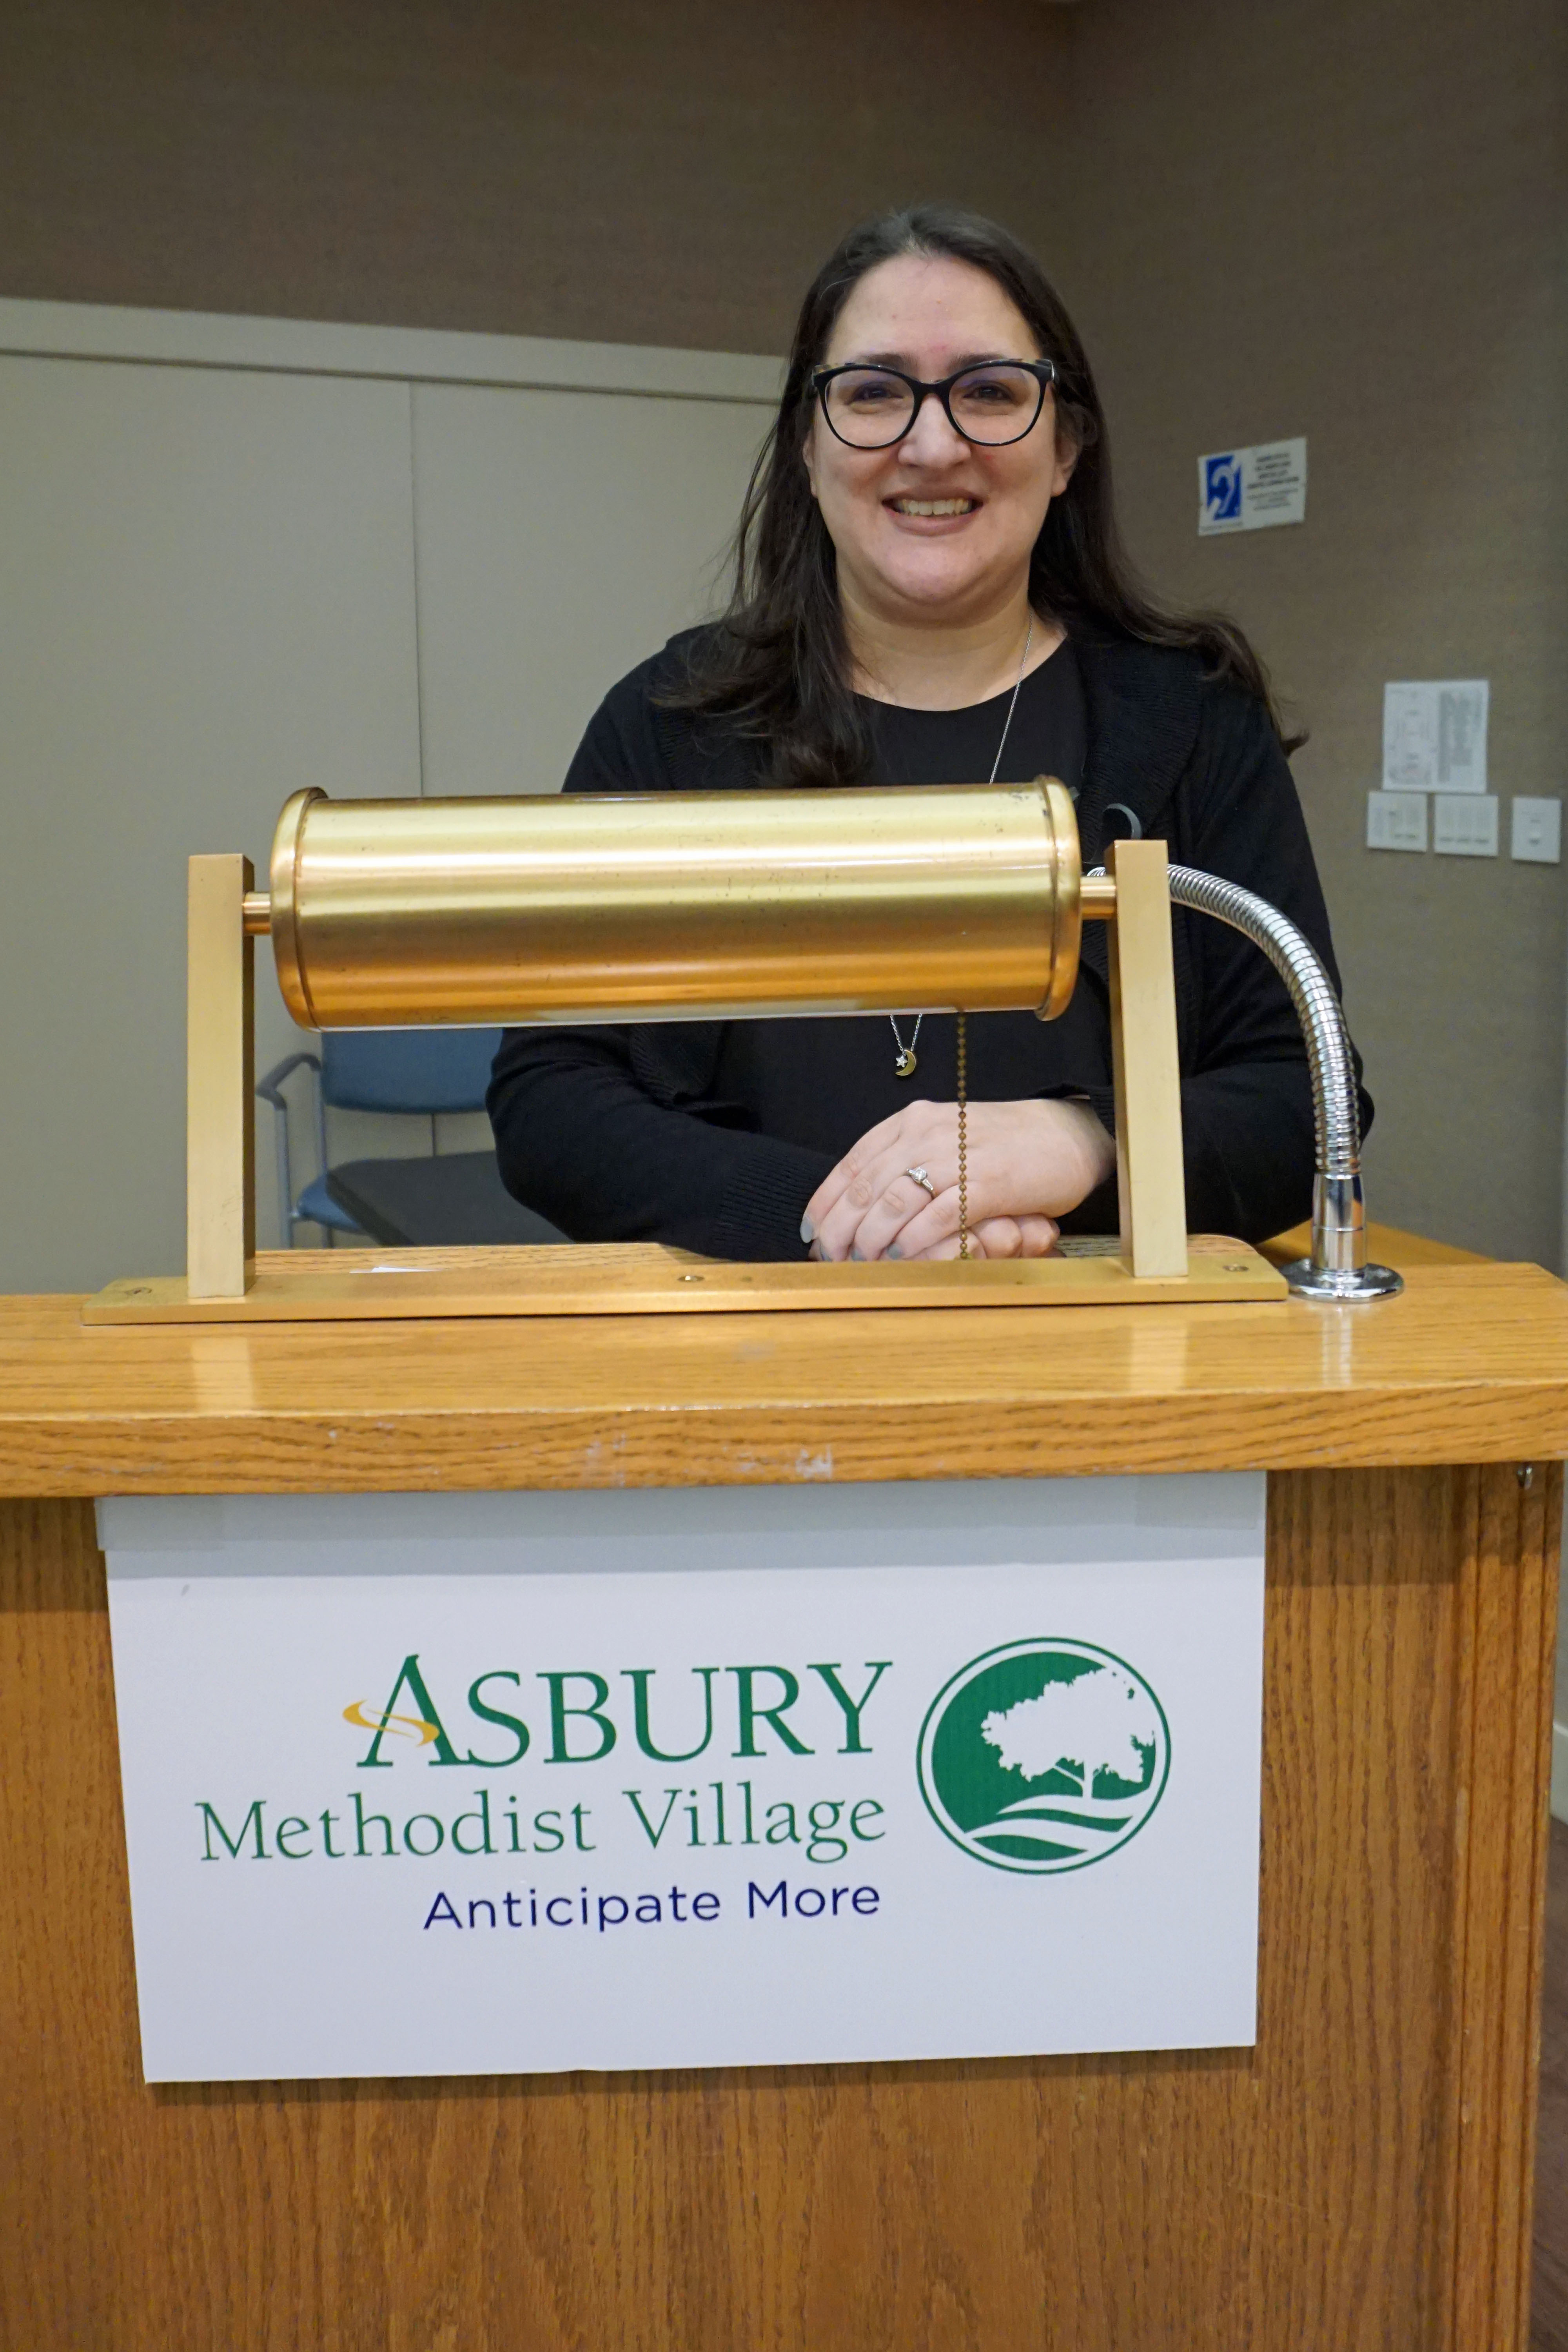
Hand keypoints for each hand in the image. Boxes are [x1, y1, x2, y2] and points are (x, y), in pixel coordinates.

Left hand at [803, 1097, 1115, 1263]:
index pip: (852, 1163)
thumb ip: (903, 1163)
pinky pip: (939, 1214)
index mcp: (910, 1123)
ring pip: (894, 1200)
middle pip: (865, 1186)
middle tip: (829, 1258)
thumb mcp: (941, 1140)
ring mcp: (957, 1156)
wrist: (1063, 1134)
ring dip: (870, 1238)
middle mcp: (927, 1133)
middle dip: (840, 1228)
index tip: (810, 1231)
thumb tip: (859, 1202)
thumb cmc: (999, 1145)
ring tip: (860, 1263)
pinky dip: (914, 1239)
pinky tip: (900, 1257)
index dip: (825, 1201)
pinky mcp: (989, 1182)